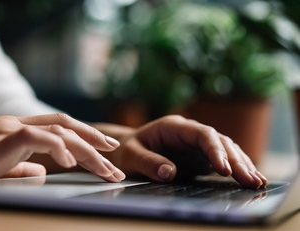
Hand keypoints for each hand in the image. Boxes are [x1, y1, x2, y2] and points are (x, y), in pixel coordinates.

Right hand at [0, 114, 124, 181]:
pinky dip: (57, 148)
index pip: (61, 127)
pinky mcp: (1, 139)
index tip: (106, 147)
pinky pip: (36, 139)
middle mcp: (20, 124)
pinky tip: (71, 163)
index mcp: (21, 129)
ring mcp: (11, 129)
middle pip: (67, 127)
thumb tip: (42, 171)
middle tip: (116, 157)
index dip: (86, 135)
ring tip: (105, 167)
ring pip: (59, 132)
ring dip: (86, 150)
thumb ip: (22, 166)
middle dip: (95, 142)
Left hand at [98, 115, 267, 188]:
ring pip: (225, 149)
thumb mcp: (131, 155)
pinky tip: (249, 178)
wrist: (128, 148)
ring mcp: (196, 143)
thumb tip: (169, 173)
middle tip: (250, 180)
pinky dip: (236, 168)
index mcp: (174, 127)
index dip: (215, 150)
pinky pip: (222, 159)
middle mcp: (189, 132)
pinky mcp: (199, 155)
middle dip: (236, 160)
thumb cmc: (127, 150)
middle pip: (219, 141)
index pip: (202, 134)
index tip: (224, 169)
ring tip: (257, 182)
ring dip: (242, 164)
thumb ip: (148, 162)